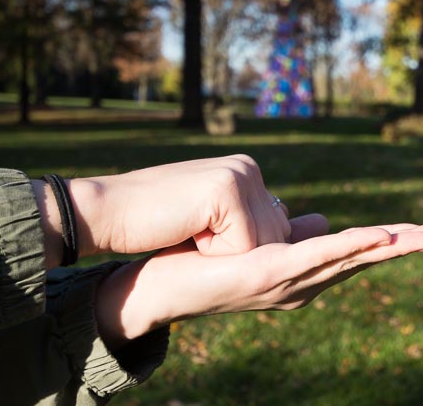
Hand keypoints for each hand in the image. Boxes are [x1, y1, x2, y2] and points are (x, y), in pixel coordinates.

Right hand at [35, 155, 324, 265]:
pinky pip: (243, 246)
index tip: (204, 235)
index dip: (241, 249)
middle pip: (276, 239)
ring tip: (190, 232)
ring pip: (264, 245)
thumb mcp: (213, 222)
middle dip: (238, 253)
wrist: (111, 211)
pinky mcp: (226, 190)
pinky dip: (214, 251)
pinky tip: (187, 230)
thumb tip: (311, 223)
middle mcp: (248, 169)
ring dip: (225, 254)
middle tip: (194, 233)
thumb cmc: (157, 222)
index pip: (276, 231)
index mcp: (247, 173)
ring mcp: (239, 175)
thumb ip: (253, 220)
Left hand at [95, 222, 422, 348]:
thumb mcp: (264, 242)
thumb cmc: (209, 259)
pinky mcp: (268, 273)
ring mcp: (288, 281)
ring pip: (350, 258)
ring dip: (391, 247)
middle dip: (408, 245)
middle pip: (364, 257)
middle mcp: (303, 283)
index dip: (395, 238)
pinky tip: (380, 237)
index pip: (358, 250)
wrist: (161, 280)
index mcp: (305, 271)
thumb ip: (295, 234)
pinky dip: (350, 246)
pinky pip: (315, 257)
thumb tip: (321, 219)